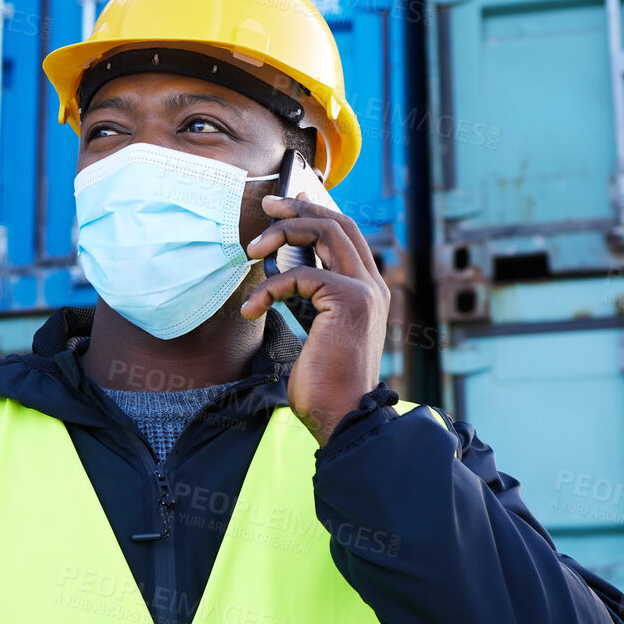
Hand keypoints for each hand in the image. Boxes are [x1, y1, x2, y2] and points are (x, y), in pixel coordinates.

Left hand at [241, 195, 389, 445]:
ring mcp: (364, 291)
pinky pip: (298, 275)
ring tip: (250, 250)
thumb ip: (310, 302)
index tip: (285, 206)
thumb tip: (284, 275)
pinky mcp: (348, 300)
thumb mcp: (316, 333)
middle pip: (338, 223)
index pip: (346, 236)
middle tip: (267, 206)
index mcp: (368, 292)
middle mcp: (373, 286)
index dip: (316, 214)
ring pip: (324, 233)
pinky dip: (268, 288)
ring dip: (282, 233)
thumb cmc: (325, 386)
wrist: (343, 417)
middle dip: (299, 208)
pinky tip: (251, 309)